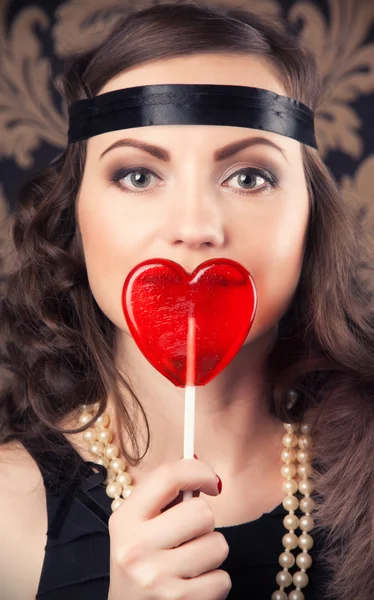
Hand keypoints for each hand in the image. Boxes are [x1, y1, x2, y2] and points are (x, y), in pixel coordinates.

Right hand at [108, 458, 230, 598]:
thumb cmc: (140, 562)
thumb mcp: (139, 526)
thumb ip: (166, 498)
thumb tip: (204, 474)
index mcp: (125, 519)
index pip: (168, 476)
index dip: (198, 471)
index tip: (211, 481)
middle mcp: (136, 547)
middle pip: (201, 512)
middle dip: (205, 522)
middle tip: (192, 533)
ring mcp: (156, 577)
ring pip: (218, 545)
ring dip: (212, 552)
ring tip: (192, 561)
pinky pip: (223, 579)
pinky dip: (216, 581)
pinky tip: (195, 584)